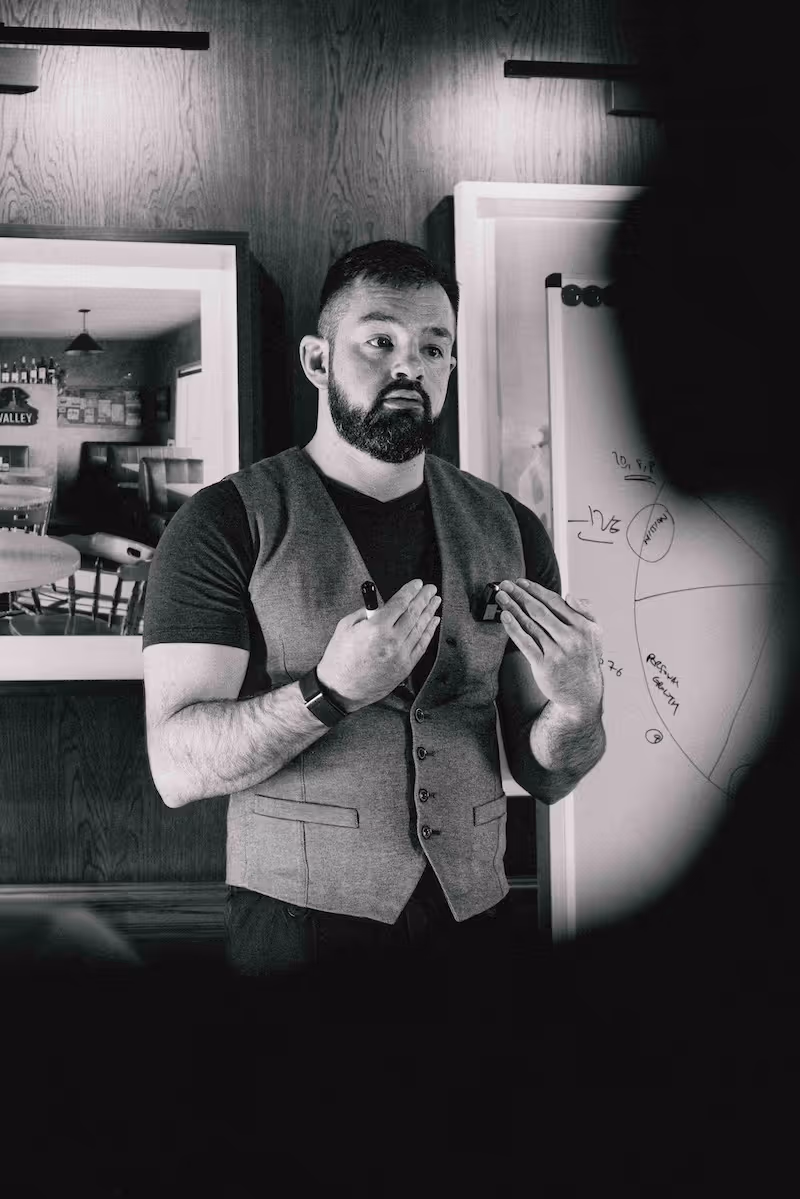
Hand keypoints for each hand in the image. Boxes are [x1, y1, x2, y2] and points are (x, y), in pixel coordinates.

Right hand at [315, 579, 440, 711]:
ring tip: (435, 601)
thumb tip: (383, 606)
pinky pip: (421, 645)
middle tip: (430, 589)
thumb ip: (366, 613)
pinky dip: (429, 632)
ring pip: (420, 628)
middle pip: (414, 613)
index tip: (417, 583)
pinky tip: (433, 622)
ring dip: (430, 612)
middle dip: (424, 598)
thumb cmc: (339, 659)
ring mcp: (401, 655)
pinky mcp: (405, 667)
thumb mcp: (345, 627)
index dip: (411, 591)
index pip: (400, 603)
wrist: (340, 690)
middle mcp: (392, 641)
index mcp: (376, 628)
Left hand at [496, 579, 603, 716]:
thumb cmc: (585, 659)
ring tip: (501, 597)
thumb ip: (586, 611)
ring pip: (530, 624)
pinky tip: (505, 617)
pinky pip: (525, 643)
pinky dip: (514, 628)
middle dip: (520, 595)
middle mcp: (571, 638)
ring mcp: (557, 652)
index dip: (536, 590)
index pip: (555, 602)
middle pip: (540, 611)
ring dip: (513, 608)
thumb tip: (570, 595)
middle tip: (506, 585)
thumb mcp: (595, 634)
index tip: (522, 582)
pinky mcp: (544, 665)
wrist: (583, 693)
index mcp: (583, 626)